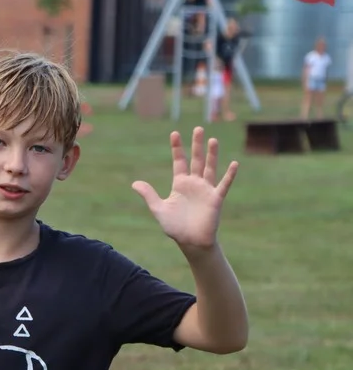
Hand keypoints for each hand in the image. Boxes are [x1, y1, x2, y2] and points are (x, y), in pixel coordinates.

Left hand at [132, 127, 237, 251]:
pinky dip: (229, 175)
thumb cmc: (175, 226)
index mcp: (180, 184)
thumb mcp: (159, 209)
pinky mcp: (215, 198)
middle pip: (196, 160)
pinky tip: (233, 164)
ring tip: (212, 140)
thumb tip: (135, 183)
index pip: (178, 162)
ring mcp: (206, 190)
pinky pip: (223, 184)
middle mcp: (194, 183)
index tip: (174, 133)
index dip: (177, 148)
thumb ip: (149, 195)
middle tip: (198, 128)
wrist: (190, 241)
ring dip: (212, 155)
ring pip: (210, 168)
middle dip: (196, 145)